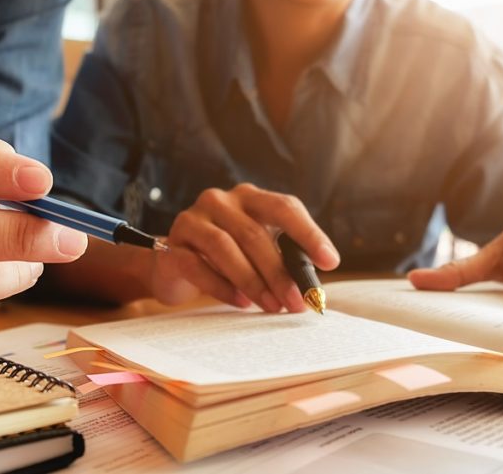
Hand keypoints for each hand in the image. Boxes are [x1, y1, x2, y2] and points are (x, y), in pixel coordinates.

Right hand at [146, 183, 339, 311]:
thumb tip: (313, 288)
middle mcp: (219, 200)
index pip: (284, 207)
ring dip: (253, 281)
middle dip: (279, 272)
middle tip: (296, 302)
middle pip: (254, 234)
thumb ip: (283, 260)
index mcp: (249, 197)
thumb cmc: (227, 259)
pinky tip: (241, 303)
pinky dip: (223, 287)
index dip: (309, 234)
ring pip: (225, 248)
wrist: (175, 266)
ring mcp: (192, 220)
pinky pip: (198, 266)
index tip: (330, 262)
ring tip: (271, 306)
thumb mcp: (258, 253)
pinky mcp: (172, 245)